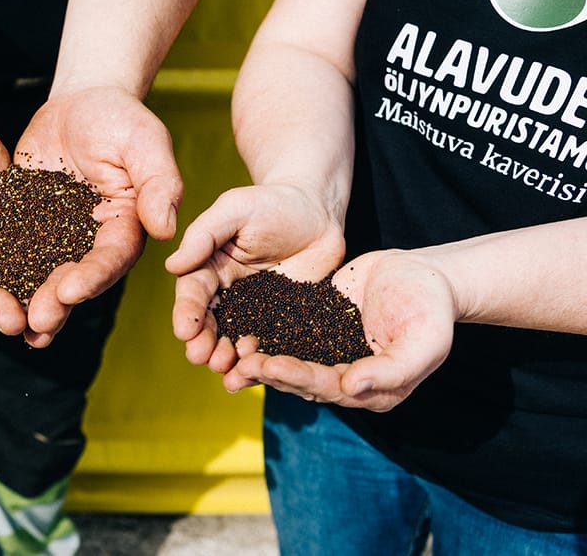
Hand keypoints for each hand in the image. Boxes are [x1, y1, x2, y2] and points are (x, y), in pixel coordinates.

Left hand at [15, 86, 182, 345]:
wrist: (81, 101)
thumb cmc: (121, 118)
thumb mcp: (146, 142)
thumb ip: (159, 184)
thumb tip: (166, 230)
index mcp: (125, 228)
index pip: (110, 259)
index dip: (92, 278)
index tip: (69, 291)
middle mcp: (91, 242)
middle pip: (75, 279)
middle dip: (56, 302)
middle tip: (36, 320)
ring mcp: (57, 237)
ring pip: (43, 277)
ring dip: (28, 302)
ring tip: (9, 322)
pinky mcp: (26, 227)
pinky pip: (12, 254)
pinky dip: (0, 275)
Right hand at [165, 183, 344, 374]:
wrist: (318, 210)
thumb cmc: (272, 203)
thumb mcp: (234, 209)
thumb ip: (203, 234)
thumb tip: (172, 265)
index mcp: (210, 267)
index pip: (193, 293)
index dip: (187, 313)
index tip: (184, 331)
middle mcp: (228, 292)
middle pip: (211, 323)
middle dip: (204, 342)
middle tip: (202, 358)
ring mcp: (256, 309)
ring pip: (236, 338)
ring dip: (228, 356)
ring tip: (226, 369)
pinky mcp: (283, 319)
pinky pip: (270, 342)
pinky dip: (262, 359)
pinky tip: (257, 371)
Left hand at [227, 250, 455, 411]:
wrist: (424, 274)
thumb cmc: (432, 309)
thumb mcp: (425, 341)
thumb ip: (391, 370)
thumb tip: (351, 390)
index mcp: (373, 391)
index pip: (329, 388)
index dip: (298, 378)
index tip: (271, 366)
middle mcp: (347, 380)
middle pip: (302, 379)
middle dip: (271, 372)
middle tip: (241, 362)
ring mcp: (329, 355)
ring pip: (289, 362)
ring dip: (261, 360)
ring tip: (233, 353)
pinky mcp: (316, 331)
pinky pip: (287, 336)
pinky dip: (265, 336)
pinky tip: (240, 330)